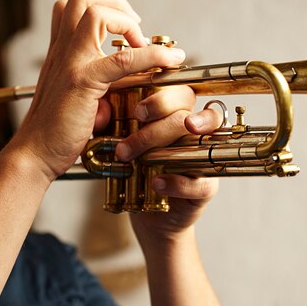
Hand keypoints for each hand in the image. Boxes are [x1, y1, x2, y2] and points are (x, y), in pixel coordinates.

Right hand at [9, 0, 186, 181]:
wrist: (35, 153)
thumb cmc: (54, 131)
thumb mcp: (69, 97)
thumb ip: (88, 84)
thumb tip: (113, 91)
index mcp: (59, 52)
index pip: (71, 7)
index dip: (103, 8)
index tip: (125, 30)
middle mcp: (61, 51)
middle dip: (117, 4)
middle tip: (136, 28)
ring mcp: (70, 63)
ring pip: (97, 15)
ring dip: (129, 23)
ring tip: (144, 43)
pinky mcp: (82, 82)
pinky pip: (123, 59)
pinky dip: (152, 55)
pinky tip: (169, 62)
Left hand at [123, 93, 222, 246]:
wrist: (146, 211)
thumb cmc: (135, 170)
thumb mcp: (122, 142)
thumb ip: (114, 124)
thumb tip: (100, 111)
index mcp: (177, 115)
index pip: (181, 94)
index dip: (163, 97)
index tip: (138, 110)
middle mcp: (195, 134)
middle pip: (188, 115)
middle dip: (159, 121)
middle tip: (134, 132)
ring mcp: (204, 159)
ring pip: (198, 143)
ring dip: (165, 149)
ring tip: (142, 159)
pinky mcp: (206, 187)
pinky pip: (200, 182)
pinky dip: (176, 182)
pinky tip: (156, 182)